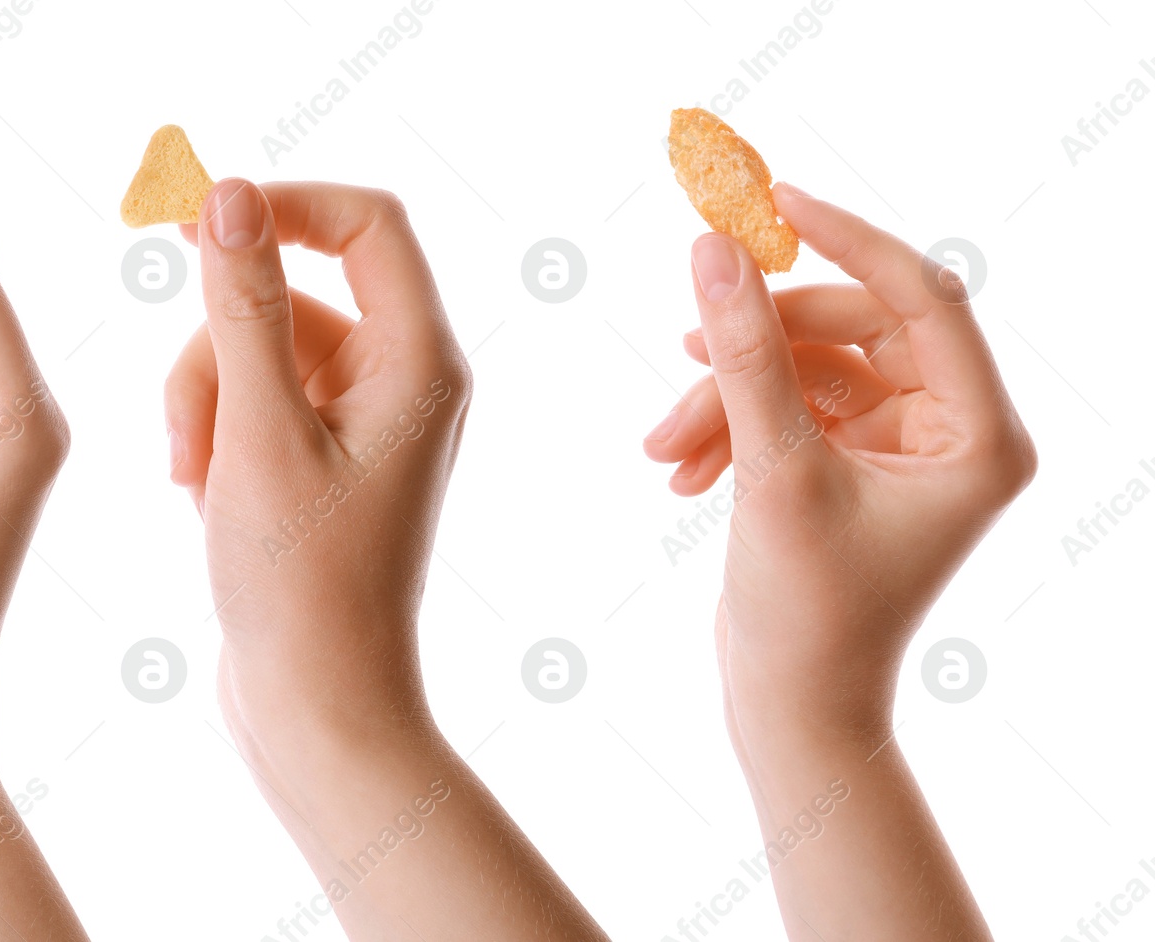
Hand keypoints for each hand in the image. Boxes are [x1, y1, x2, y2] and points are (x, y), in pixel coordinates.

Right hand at [165, 179, 469, 735]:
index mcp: (421, 363)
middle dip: (220, 343)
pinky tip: (201, 495)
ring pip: (259, 347)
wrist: (316, 706)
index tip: (194, 219)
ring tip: (195, 479)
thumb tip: (230, 192)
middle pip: (294, 291)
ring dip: (205, 397)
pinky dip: (215, 431)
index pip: (367, 223)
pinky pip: (255, 398)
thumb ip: (243, 303)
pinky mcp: (323, 457)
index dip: (282, 204)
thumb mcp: (259, 431)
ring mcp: (363, 421)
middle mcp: (406, 380)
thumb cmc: (301, 584)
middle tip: (193, 426)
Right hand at [643, 184, 1031, 939]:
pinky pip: (788, 407)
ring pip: (807, 368)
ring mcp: (902, 446)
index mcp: (981, 435)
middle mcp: (954, 431)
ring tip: (664, 446)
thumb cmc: (807, 612)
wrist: (789, 707)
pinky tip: (681, 472)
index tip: (771, 200)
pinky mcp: (852, 461)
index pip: (923, 296)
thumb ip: (746, 351)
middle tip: (686, 342)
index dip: (845, 239)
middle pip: (854, 327)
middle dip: (760, 346)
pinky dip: (731, 428)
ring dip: (729, 396)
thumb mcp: (773, 469)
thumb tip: (714, 249)